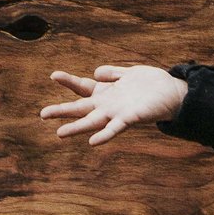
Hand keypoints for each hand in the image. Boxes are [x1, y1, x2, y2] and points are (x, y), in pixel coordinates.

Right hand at [47, 63, 186, 144]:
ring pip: (92, 121)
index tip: (53, 75)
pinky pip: (114, 129)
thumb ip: (112, 73)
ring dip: (76, 128)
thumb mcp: (127, 74)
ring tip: (59, 133)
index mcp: (106, 93)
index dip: (68, 81)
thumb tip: (95, 72)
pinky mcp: (129, 119)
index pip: (82, 87)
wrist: (171, 94)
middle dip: (61, 111)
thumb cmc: (150, 84)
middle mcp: (108, 105)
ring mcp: (116, 113)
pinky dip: (103, 135)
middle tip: (42, 114)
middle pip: (80, 108)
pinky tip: (92, 142)